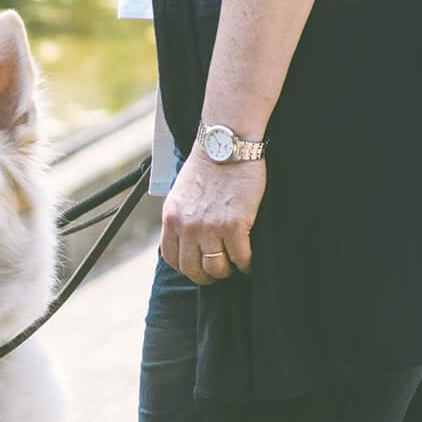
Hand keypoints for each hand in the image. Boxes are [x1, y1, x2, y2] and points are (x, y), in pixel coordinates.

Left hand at [160, 153, 265, 284]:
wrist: (227, 145)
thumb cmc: (208, 165)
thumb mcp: (181, 193)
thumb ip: (181, 217)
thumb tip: (186, 239)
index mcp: (171, 218)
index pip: (172, 258)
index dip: (187, 268)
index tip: (198, 267)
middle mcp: (187, 226)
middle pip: (193, 269)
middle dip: (207, 276)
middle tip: (220, 271)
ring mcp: (210, 227)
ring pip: (217, 268)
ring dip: (227, 271)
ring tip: (235, 265)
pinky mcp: (235, 225)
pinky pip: (241, 259)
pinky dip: (246, 265)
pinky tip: (250, 261)